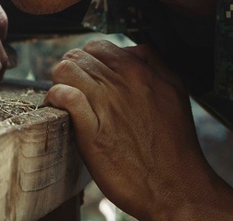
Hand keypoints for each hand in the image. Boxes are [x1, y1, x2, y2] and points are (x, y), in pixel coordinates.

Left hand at [46, 41, 232, 219]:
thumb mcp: (174, 92)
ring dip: (60, 81)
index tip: (87, 76)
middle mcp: (123, 84)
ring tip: (64, 97)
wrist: (176, 187)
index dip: (88, 60)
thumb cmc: (174, 144)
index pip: (98, 46)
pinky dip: (56, 98)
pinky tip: (58, 107)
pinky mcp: (92, 132)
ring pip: (66, 70)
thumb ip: (153, 64)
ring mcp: (106, 106)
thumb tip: (131, 49)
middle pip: (77, 56)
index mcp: (141, 72)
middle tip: (73, 88)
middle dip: (71, 70)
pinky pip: (65, 97)